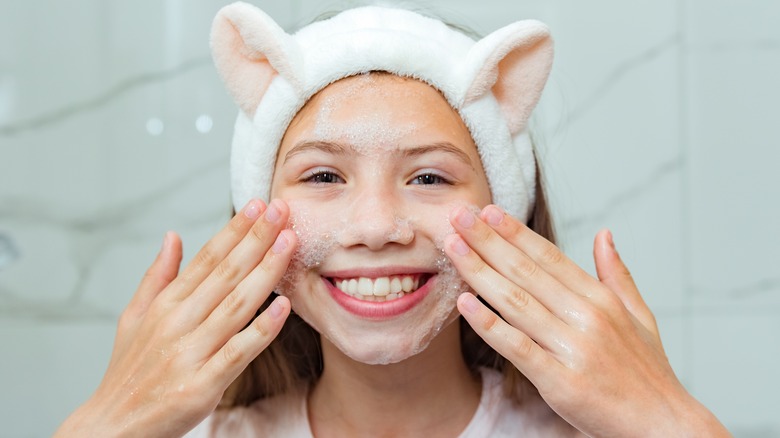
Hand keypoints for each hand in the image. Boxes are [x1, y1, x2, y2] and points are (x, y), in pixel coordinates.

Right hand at [55, 199, 296, 437]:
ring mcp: (190, 353)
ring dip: (266, 272)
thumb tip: (173, 236)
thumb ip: (157, 276)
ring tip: (290, 243)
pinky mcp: (202, 385)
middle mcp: (177, 323)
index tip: (259, 205)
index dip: (235, 229)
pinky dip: (262, 330)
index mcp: (165, 305)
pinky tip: (284, 307)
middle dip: (257, 238)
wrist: (111, 427)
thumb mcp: (134, 317)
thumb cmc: (128, 371)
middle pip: (226, 273)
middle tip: (283, 210)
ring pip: (237, 305)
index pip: (207, 258)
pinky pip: (238, 352)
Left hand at [444, 205, 728, 437]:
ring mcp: (572, 349)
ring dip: (480, 272)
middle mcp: (586, 317)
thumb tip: (604, 234)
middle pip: (526, 271)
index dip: (515, 232)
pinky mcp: (560, 382)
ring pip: (516, 302)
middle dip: (488, 240)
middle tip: (458, 216)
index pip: (549, 256)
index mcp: (601, 299)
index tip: (488, 210)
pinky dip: (489, 324)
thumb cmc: (647, 372)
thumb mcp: (640, 316)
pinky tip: (465, 303)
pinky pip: (517, 347)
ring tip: (453, 248)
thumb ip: (617, 274)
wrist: (664, 425)